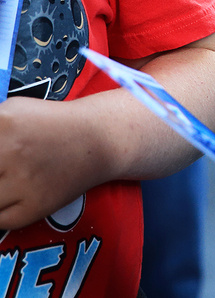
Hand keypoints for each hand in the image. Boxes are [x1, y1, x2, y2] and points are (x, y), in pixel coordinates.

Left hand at [0, 96, 111, 229]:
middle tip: (1, 169)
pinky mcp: (32, 208)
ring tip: (7, 179)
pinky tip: (10, 195)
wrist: (99, 141)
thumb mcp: (12, 110)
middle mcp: (10, 152)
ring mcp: (21, 182)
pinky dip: (0, 209)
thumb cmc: (50, 124)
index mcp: (3, 122)